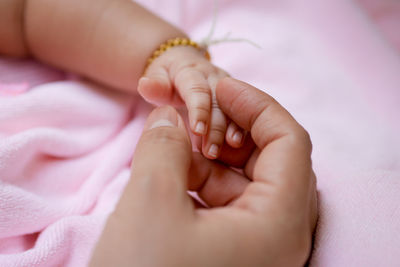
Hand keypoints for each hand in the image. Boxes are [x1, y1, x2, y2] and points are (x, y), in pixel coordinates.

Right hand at [90, 78, 316, 266]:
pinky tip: (173, 174)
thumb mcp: (149, 201)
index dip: (257, 104)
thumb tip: (168, 119)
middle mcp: (280, 240)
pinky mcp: (235, 256)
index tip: (222, 86)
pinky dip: (204, 183)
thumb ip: (163, 145)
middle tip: (193, 115)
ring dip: (211, 159)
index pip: (290, 142)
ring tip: (172, 146)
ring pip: (246, 184)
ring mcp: (258, 251)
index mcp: (278, 226)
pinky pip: (229, 206)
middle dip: (231, 132)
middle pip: (271, 161)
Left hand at [138, 45, 243, 159]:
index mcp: (193, 72)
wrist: (185, 65)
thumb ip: (155, 85)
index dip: (199, 110)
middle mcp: (214, 79)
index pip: (197, 90)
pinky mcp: (235, 100)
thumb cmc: (168, 76)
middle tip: (211, 152)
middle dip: (217, 128)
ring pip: (233, 110)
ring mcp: (227, 90)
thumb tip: (144, 85)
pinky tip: (238, 149)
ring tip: (229, 151)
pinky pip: (241, 116)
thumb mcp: (157, 76)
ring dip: (232, 131)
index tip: (197, 131)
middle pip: (219, 103)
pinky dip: (240, 132)